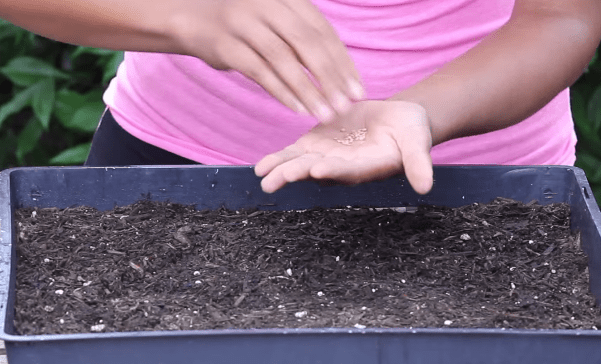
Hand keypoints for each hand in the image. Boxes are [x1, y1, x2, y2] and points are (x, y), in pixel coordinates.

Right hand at [174, 0, 363, 121]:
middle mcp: (267, 5)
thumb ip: (302, 36)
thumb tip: (339, 72)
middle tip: (347, 105)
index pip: (323, 31)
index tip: (358, 90)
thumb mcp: (275, 19)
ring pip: (284, 60)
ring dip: (308, 90)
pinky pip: (260, 72)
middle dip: (331, 78)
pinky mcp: (226, 45)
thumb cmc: (243, 23)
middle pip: (307, 44)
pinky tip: (298, 109)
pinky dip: (282, 92)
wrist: (191, 17)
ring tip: (326, 113)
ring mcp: (244, 23)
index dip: (343, 62)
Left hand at [255, 100, 433, 193]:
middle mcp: (344, 167)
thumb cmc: (411, 130)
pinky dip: (278, 159)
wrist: (396, 118)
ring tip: (262, 174)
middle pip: (319, 170)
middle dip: (298, 173)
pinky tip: (260, 166)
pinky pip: (294, 154)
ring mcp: (327, 157)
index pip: (350, 170)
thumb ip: (418, 162)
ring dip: (281, 170)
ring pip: (301, 165)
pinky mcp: (316, 145)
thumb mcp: (418, 142)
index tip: (319, 168)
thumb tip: (426, 186)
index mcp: (368, 167)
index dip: (335, 169)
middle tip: (279, 177)